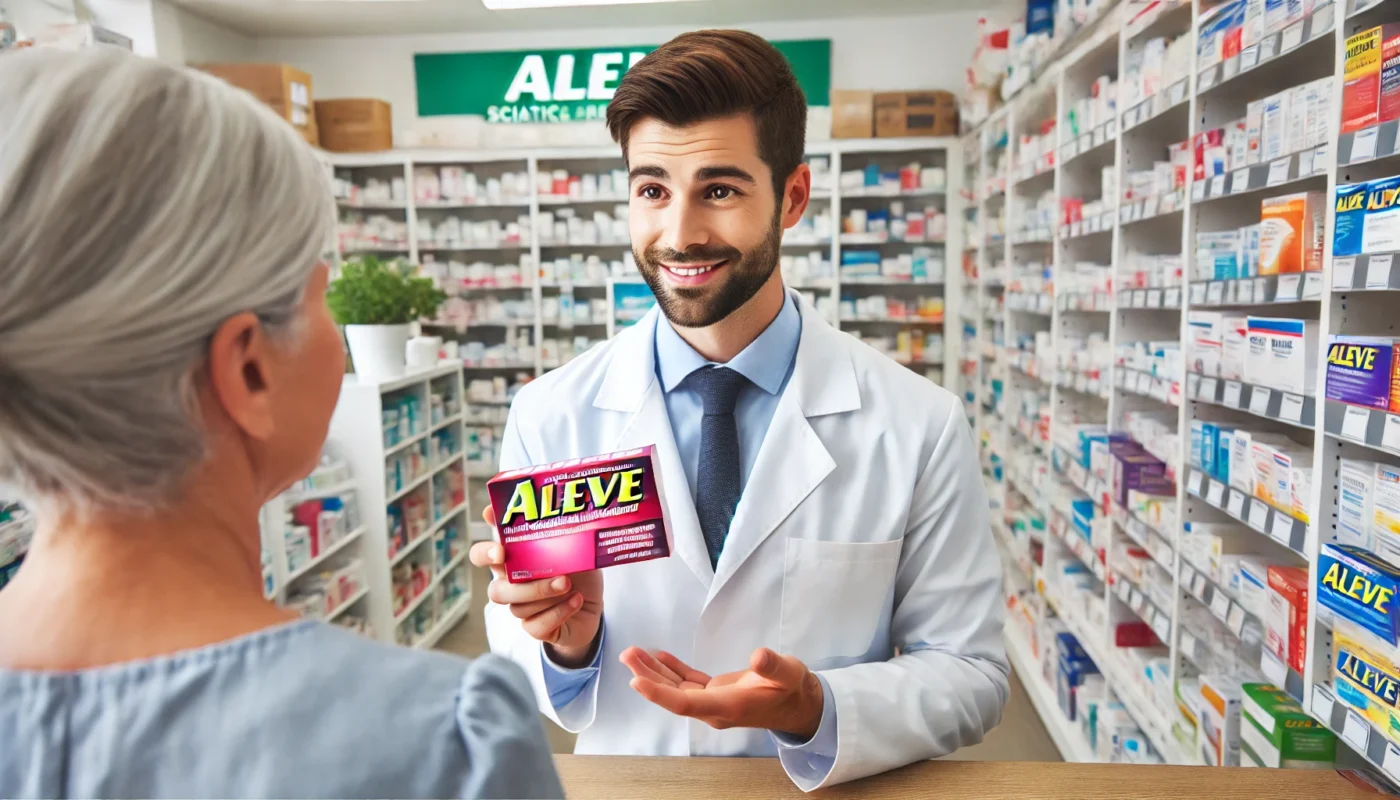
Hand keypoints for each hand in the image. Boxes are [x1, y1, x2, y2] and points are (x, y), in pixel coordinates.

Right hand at [470, 505, 603, 667]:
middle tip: (556, 576)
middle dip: (523, 585)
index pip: (480, 556)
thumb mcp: (571, 545)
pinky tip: (576, 601)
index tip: (500, 550)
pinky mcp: (536, 628)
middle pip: (496, 590)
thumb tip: (548, 508)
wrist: (593, 605)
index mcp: (512, 561)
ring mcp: (521, 608)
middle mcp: (511, 586)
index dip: (484, 553)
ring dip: (546, 595)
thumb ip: (555, 529)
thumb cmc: (577, 570)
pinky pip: (536, 626)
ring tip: (569, 585)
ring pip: (518, 608)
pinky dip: (559, 613)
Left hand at [619, 646, 823, 739]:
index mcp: (728, 705)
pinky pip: (688, 683)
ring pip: (677, 689)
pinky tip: (658, 657)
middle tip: (628, 655)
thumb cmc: (793, 688)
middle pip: (674, 696)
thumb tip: (758, 655)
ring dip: (655, 672)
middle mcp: (715, 707)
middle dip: (648, 677)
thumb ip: (773, 666)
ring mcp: (714, 701)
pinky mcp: (716, 693)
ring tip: (634, 653)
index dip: (659, 693)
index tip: (636, 682)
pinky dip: (672, 670)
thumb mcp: (789, 673)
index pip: (685, 703)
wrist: (800, 705)